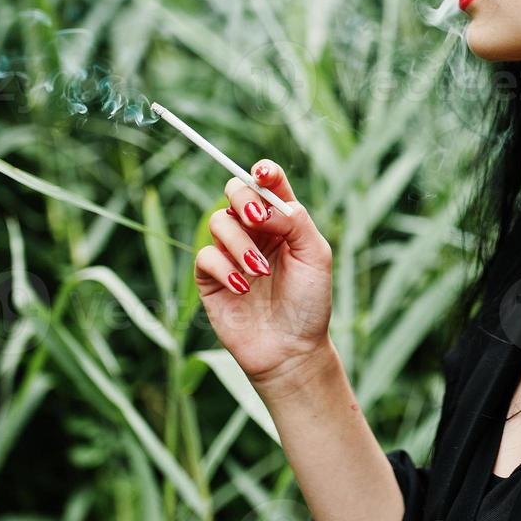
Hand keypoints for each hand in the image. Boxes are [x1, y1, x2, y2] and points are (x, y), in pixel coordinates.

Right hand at [193, 159, 335, 388]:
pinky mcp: (211, 277)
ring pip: (219, 221)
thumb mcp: (315, 255)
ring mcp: (231, 252)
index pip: (268, 184)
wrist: (291, 348)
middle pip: (236, 191)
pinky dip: (224, 267)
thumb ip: (294, 221)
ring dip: (240, 243)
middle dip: (244, 199)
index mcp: (283, 221)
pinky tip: (242, 288)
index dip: (264, 172)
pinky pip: (205, 255)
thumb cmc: (310, 302)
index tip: (264, 174)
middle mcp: (255, 231)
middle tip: (258, 221)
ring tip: (260, 271)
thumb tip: (263, 205)